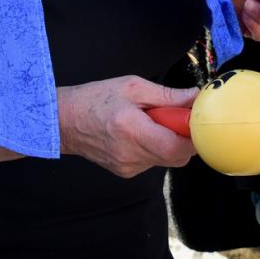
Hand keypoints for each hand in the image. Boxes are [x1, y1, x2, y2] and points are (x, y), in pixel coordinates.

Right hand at [56, 75, 196, 177]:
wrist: (64, 121)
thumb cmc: (95, 99)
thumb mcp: (133, 87)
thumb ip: (167, 95)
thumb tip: (194, 97)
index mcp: (132, 130)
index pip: (176, 148)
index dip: (193, 137)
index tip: (195, 121)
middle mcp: (131, 154)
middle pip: (177, 157)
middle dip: (184, 138)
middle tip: (173, 118)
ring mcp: (128, 166)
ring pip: (166, 160)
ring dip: (169, 142)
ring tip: (152, 123)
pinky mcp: (125, 171)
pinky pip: (152, 162)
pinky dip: (155, 148)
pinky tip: (141, 133)